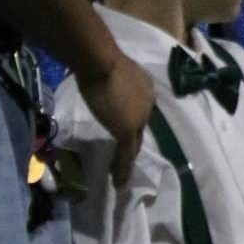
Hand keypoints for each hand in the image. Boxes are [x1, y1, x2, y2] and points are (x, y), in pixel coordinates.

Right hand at [76, 49, 154, 187]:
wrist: (101, 62)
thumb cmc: (99, 60)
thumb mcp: (108, 71)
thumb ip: (108, 79)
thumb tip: (96, 79)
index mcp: (144, 87)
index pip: (139, 109)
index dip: (132, 121)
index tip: (122, 129)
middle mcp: (147, 103)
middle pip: (140, 129)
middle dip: (133, 143)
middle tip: (124, 159)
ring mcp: (139, 118)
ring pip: (134, 144)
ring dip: (127, 160)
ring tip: (120, 177)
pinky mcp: (128, 130)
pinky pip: (126, 154)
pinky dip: (122, 169)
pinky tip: (118, 183)